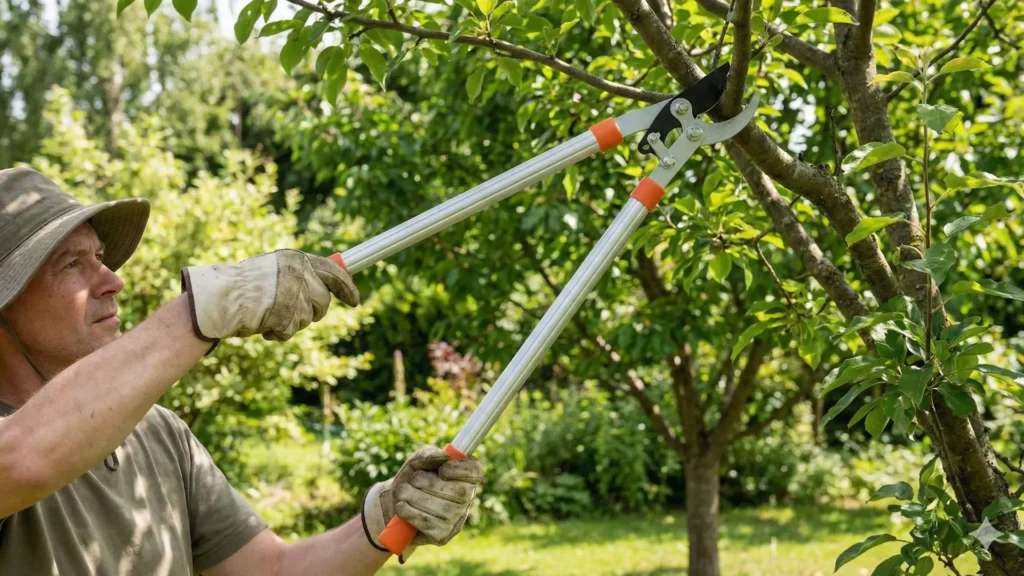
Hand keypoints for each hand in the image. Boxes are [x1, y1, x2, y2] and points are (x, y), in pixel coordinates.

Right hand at [181, 249, 358, 341]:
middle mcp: (297, 272)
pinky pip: (291, 330)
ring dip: (291, 322)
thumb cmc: (245, 287)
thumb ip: (300, 276)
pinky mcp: (284, 312)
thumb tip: (331, 287)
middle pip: (323, 301)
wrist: (218, 298)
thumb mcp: (276, 272)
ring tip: (268, 314)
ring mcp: (292, 292)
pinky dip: (277, 332)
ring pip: (308, 318)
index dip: (347, 288)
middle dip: (312, 311)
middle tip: (291, 312)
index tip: (355, 301)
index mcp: (295, 258)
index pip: (334, 271)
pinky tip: (261, 324)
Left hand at [361, 446, 483, 560]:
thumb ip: (429, 454)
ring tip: (403, 492)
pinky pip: (430, 523)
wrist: (392, 504)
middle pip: (460, 491)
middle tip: (414, 479)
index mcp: (464, 477)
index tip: (442, 469)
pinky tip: (403, 507)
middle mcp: (466, 499)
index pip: (475, 472)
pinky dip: (411, 512)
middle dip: (431, 483)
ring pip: (443, 508)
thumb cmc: (411, 479)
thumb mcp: (416, 461)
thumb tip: (445, 457)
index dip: (460, 470)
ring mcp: (456, 520)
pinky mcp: (442, 536)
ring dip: (415, 497)